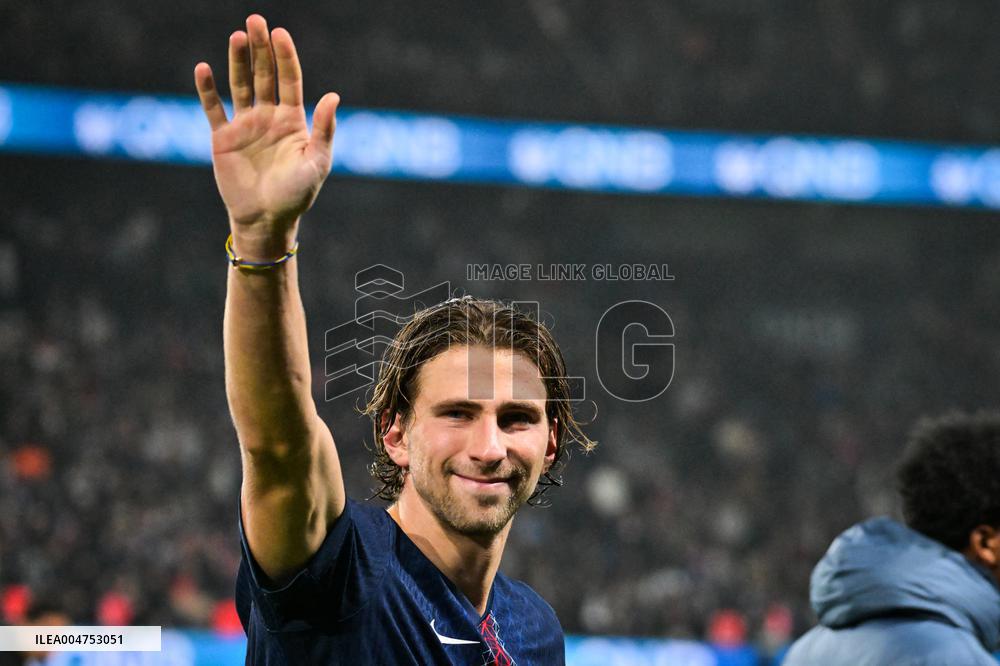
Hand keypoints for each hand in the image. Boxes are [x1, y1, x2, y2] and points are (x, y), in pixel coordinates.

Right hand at [194, 15, 338, 242]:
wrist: (266, 220)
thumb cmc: (296, 195)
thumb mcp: (317, 163)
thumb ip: (323, 130)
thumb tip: (333, 96)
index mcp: (293, 120)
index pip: (289, 80)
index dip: (285, 56)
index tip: (280, 33)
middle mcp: (268, 117)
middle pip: (264, 75)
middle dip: (260, 48)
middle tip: (255, 20)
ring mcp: (245, 125)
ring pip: (240, 85)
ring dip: (237, 61)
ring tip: (236, 36)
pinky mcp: (222, 137)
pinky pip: (213, 108)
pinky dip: (207, 89)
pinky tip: (204, 68)